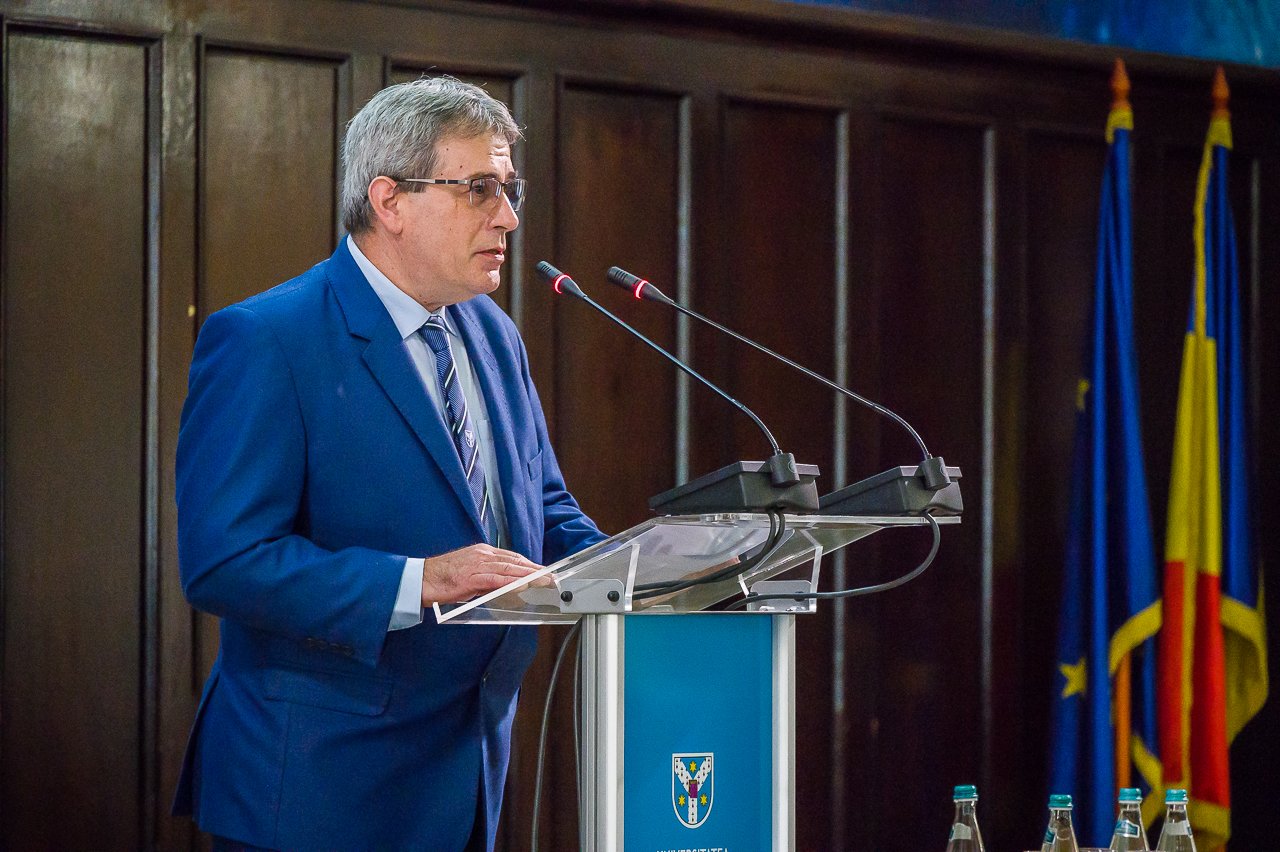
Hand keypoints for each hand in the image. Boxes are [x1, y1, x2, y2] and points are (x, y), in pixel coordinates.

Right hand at [421, 544, 544, 605]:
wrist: (420, 579)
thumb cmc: (442, 578)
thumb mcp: (469, 574)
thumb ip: (487, 578)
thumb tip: (505, 587)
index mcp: (482, 552)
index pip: (512, 557)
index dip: (529, 565)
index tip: (542, 572)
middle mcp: (482, 555)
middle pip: (515, 561)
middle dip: (535, 570)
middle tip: (551, 577)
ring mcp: (478, 564)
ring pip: (510, 568)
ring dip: (530, 576)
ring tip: (544, 581)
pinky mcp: (472, 577)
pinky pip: (497, 579)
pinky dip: (513, 582)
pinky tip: (524, 585)